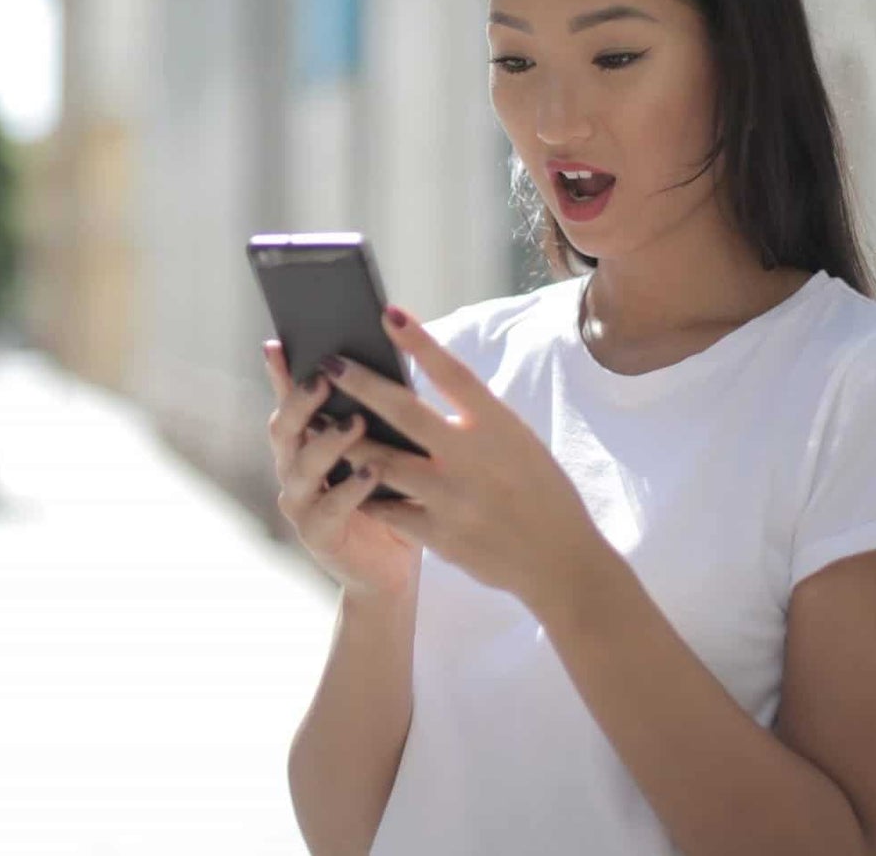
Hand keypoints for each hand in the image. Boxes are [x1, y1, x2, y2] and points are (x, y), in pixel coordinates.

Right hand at [263, 340, 421, 600]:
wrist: (390, 568)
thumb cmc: (390, 499)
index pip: (289, 401)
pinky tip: (371, 472)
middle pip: (285, 429)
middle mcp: (294, 470)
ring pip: (303, 467)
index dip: (280, 374)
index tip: (277, 344)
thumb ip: (373, 416)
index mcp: (306, 443)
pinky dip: (350, 489)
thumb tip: (387, 360)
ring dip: (328, 442)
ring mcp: (301, 505)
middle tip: (325, 376)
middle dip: (302, 401)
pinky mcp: (318, 537)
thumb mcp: (384, 450)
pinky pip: (328, 509)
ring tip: (357, 422)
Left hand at [320, 305, 608, 608]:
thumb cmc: (539, 492)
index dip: (420, 341)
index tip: (388, 313)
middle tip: (329, 362)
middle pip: (405, 412)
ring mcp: (452, 498)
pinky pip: (387, 508)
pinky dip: (362, 490)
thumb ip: (475, 416)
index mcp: (499, 427)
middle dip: (361, 384)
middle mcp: (473, 457)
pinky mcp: (438, 535)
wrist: (561, 562)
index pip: (454, 373)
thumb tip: (427, 380)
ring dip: (345, 439)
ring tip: (315, 421)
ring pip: (382, 461)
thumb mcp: (518, 442)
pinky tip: (338, 476)